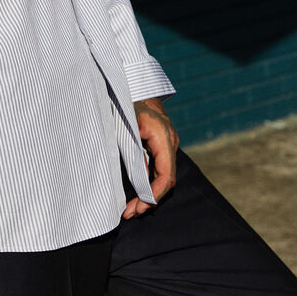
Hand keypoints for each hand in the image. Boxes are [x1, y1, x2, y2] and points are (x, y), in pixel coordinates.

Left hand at [122, 97, 178, 218]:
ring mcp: (168, 143)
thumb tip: (140, 182)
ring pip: (164, 175)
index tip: (138, 207)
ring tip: (131, 208)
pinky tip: (137, 193)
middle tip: (130, 213)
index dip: (153, 195)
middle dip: (150, 199)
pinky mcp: (161, 144)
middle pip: (166, 180)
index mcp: (163, 137)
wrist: (132, 82)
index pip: (166, 175)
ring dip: (149, 193)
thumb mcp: (126, 126)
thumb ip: (134, 153)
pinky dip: (149, 182)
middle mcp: (170, 142)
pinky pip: (160, 168)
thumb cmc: (126, 100)